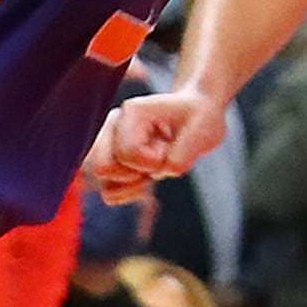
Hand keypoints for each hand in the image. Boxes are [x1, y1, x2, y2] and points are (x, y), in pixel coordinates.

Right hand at [87, 89, 230, 207]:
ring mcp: (106, 144)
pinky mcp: (111, 162)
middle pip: (102, 168)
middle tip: (159, 160)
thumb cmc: (199, 118)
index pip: (128, 153)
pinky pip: (109, 193)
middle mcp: (112, 126)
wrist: (196, 116)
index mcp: (132, 112)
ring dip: (133, 183)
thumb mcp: (204, 130)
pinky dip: (130, 192)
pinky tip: (148, 176)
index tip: (169, 148)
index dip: (153, 161)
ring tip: (154, 165)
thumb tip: (161, 172)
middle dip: (135, 173)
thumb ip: (183, 154)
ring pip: (103, 183)